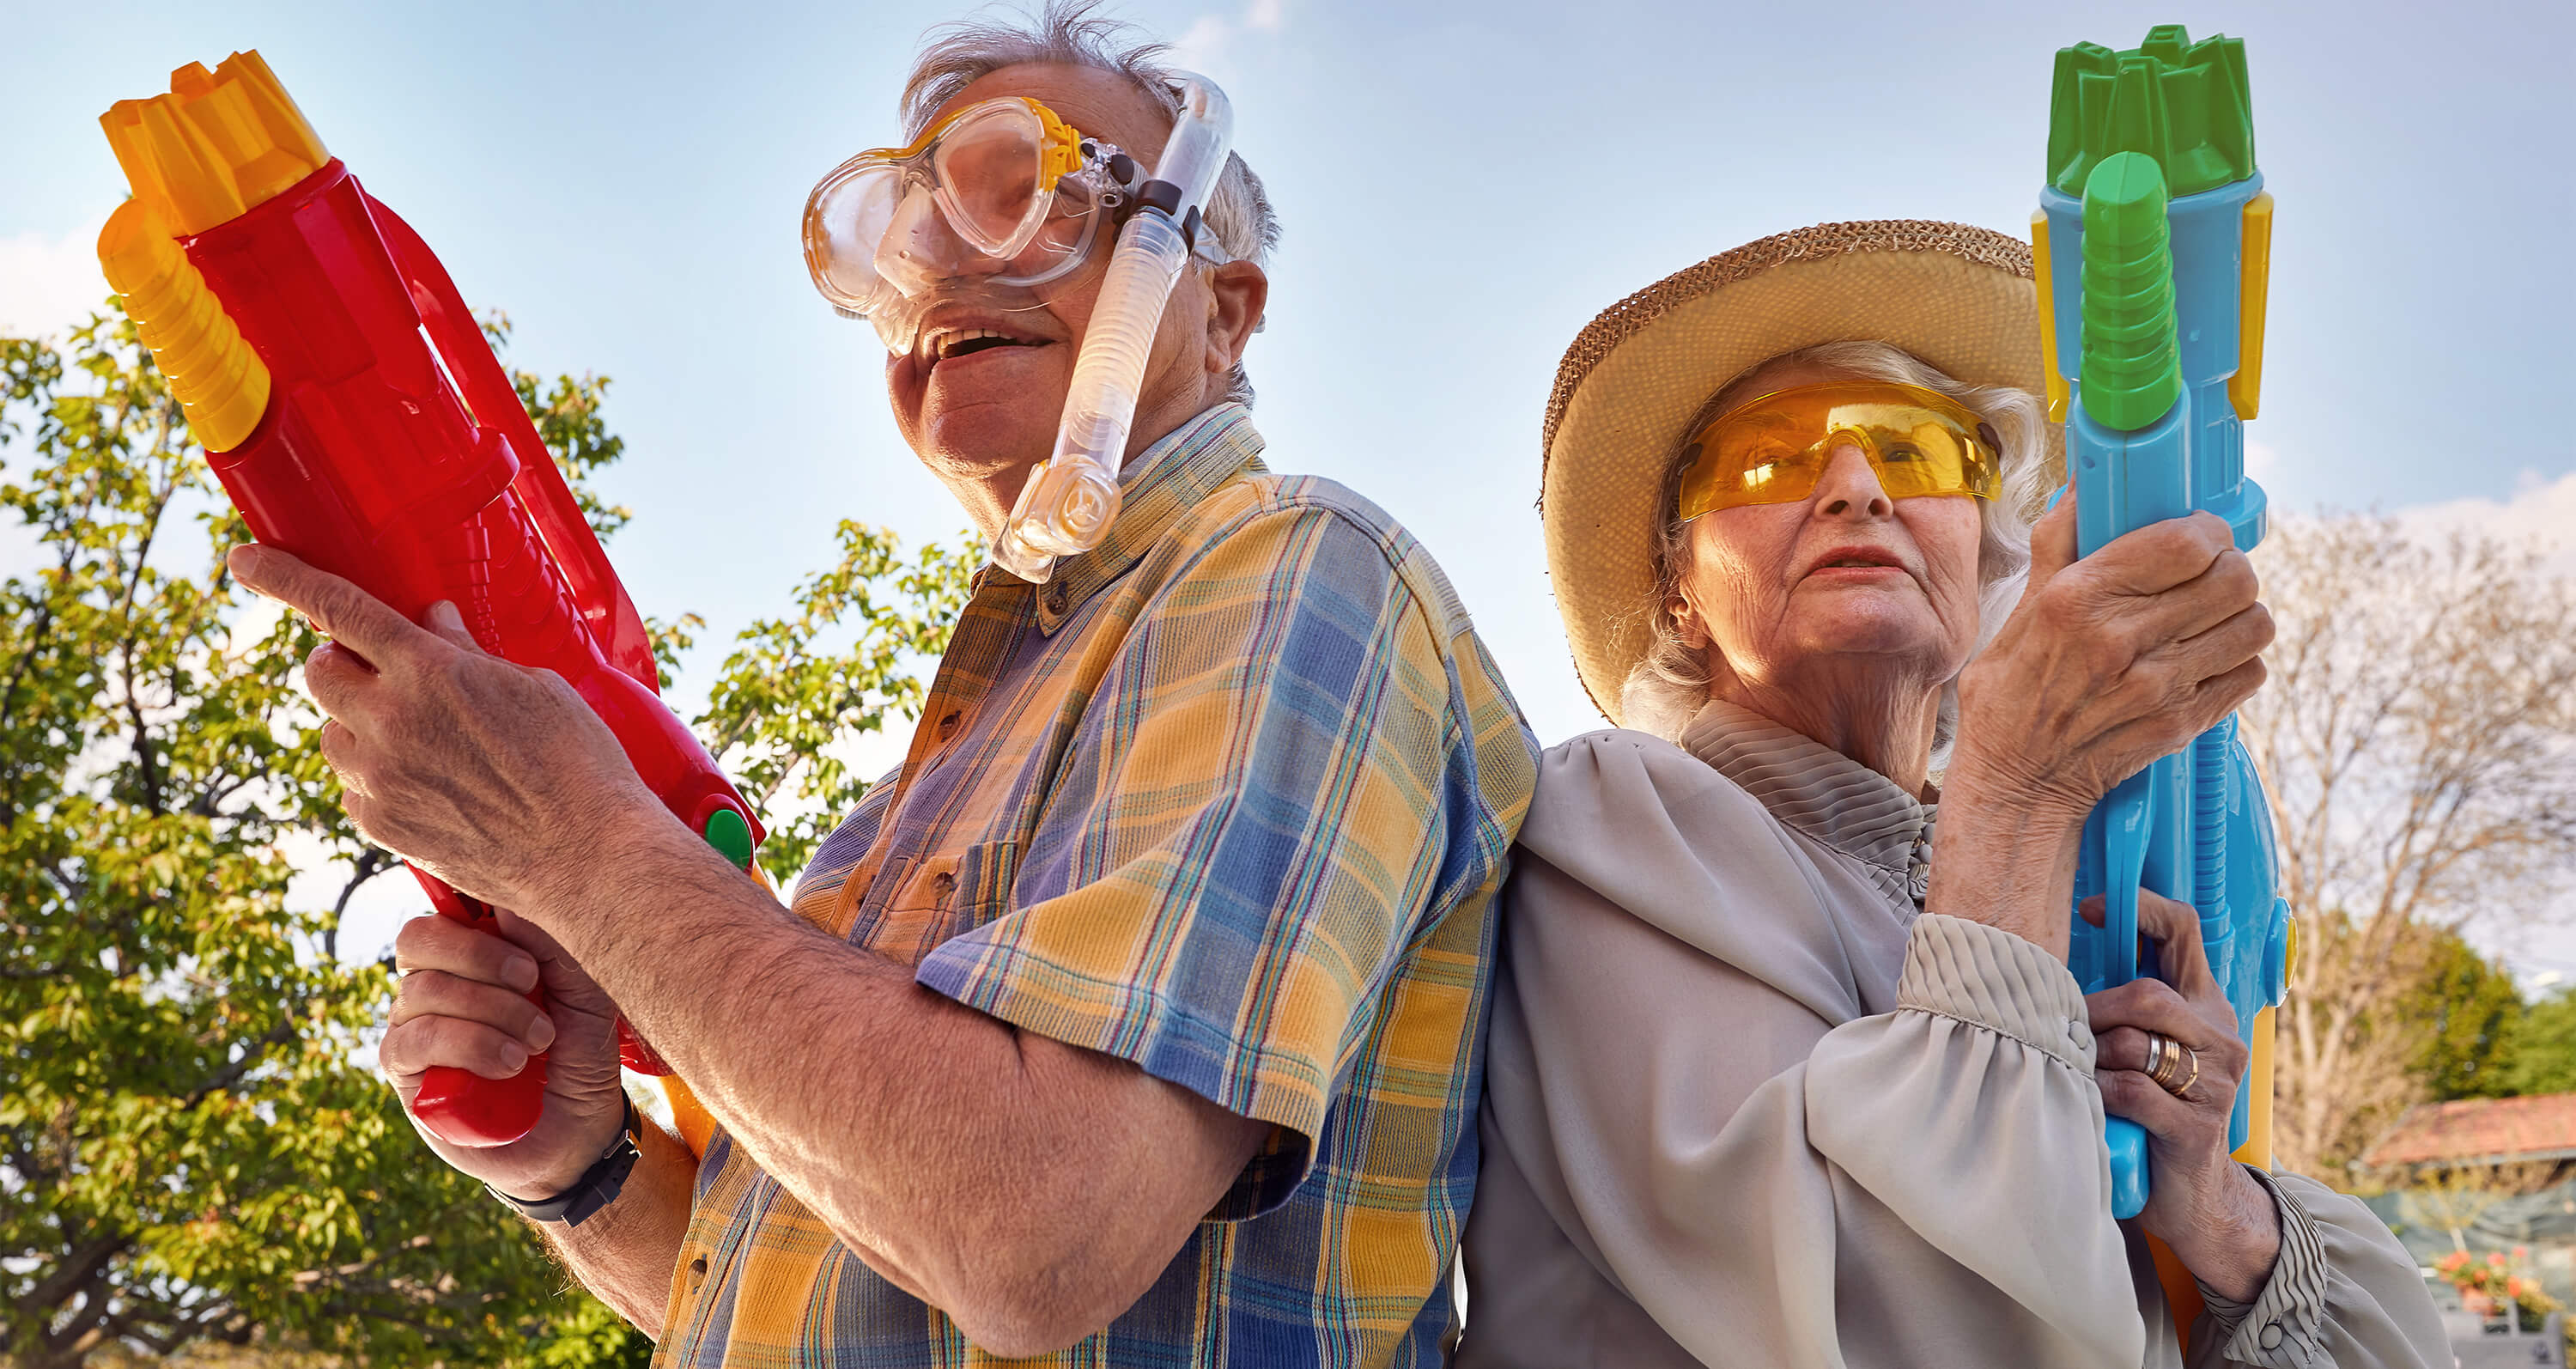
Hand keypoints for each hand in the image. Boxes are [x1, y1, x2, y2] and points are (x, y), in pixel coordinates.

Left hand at [227, 543, 660, 918]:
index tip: (244, 559)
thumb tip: (431, 621)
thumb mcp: (534, 686)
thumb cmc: (577, 762)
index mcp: (430, 670)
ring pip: (332, 732)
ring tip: (421, 741)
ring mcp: (380, 777)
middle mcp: (391, 720)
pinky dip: (377, 777)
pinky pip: (353, 787)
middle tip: (383, 674)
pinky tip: (430, 785)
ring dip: (360, 724)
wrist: (587, 854)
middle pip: (319, 672)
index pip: (337, 608)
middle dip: (342, 663)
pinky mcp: (382, 825)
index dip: (282, 577)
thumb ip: (467, 652)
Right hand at [384, 909, 629, 1197]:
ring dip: (490, 1011)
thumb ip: (553, 946)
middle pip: (420, 938)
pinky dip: (470, 1046)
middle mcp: (435, 982)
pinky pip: (415, 1041)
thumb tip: (511, 903)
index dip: (476, 909)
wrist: (579, 1135)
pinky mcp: (405, 1074)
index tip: (529, 941)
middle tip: (532, 983)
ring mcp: (413, 1026)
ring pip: (422, 991)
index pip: (446, 906)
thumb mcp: (586, 995)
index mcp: (474, 953)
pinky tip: (510, 1066)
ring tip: (537, 1042)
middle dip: (482, 958)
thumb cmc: (579, 1055)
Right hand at [1947, 492, 2271, 829]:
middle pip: (2234, 578)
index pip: (2186, 542)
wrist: (2017, 785)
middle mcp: (2122, 640)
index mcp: (2078, 600)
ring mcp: (2158, 687)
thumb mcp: (2019, 610)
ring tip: (2210, 618)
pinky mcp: (2183, 723)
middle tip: (2208, 575)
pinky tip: (2205, 660)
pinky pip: (2250, 673)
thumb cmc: (2012, 693)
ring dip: (2240, 615)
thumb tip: (2081, 486)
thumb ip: (2059, 544)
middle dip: (2229, 568)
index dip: (2206, 531)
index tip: (2196, 536)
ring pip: (2254, 624)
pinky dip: (2238, 661)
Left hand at [2085, 888, 2279, 1302]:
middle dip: (2094, 1009)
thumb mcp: (2142, 1049)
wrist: (2194, 1197)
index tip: (2091, 908)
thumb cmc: (2149, 1110)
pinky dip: (2098, 1093)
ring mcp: (2216, 1083)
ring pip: (2134, 1042)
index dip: (2140, 908)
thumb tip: (2049, 959)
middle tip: (2067, 1031)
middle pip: (2150, 993)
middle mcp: (2221, 1036)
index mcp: (2205, 1005)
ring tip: (2079, 1074)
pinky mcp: (2196, 1125)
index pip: (2185, 930)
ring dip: (2091, 1057)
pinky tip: (2091, 1104)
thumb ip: (2119, 1006)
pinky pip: (2131, 1091)